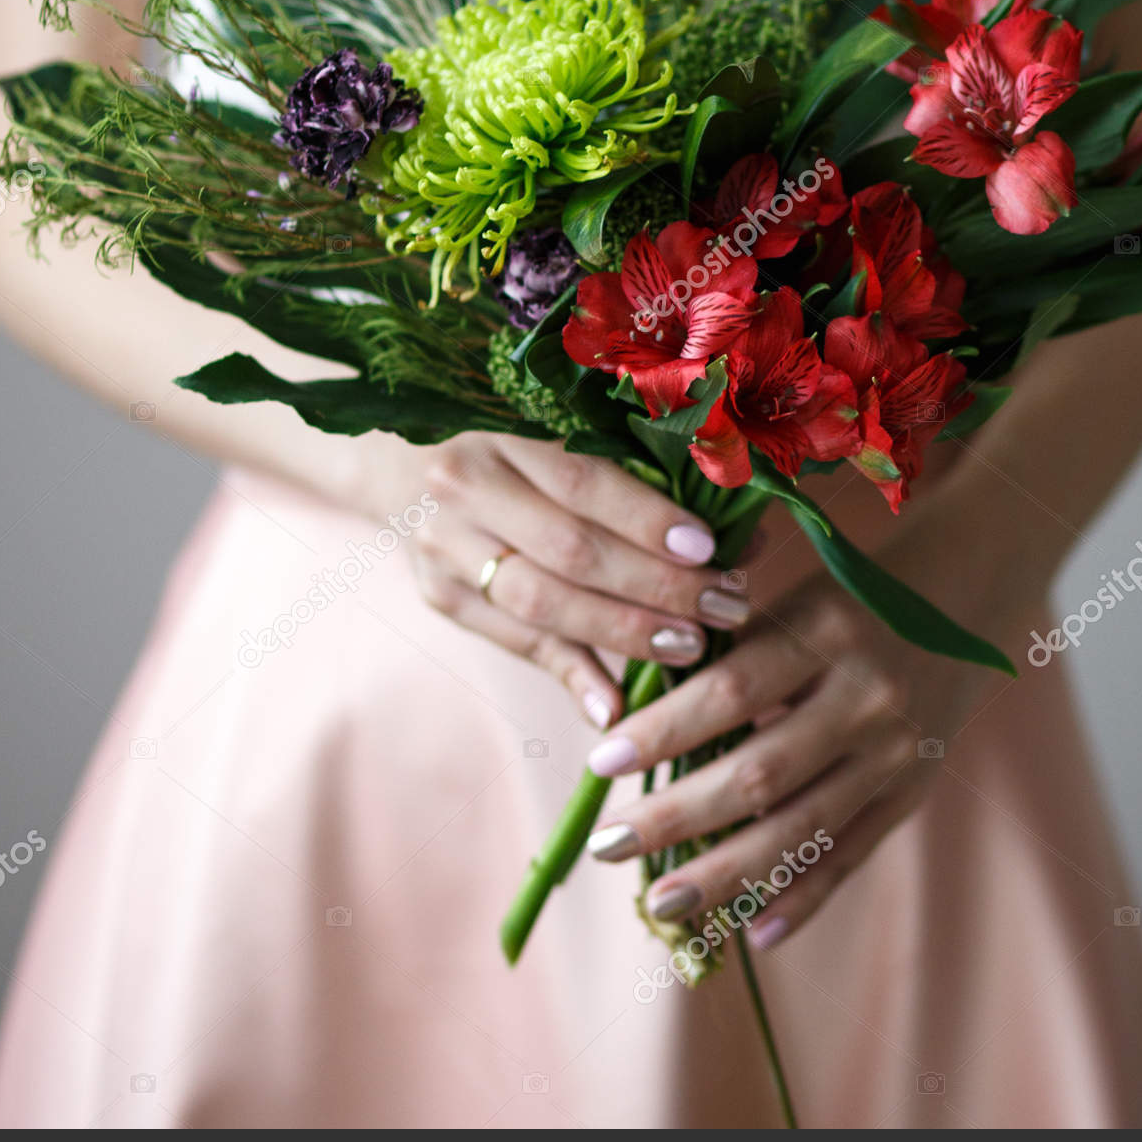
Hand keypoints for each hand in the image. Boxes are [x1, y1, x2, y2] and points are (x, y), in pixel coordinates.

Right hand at [407, 434, 751, 727]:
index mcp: (500, 434)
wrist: (400, 462)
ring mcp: (443, 548)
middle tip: (724, 606)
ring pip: (542, 604)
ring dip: (623, 633)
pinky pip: (516, 644)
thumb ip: (637, 479)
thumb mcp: (557, 437)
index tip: (711, 550)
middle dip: (655, 586)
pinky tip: (615, 708)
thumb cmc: (512, 444)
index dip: (649, 520)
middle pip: (568, 550)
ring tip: (689, 648)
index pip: (583, 482)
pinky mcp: (440, 598)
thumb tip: (741, 532)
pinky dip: (571, 676)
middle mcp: (463, 489)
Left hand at [581, 562, 1012, 948]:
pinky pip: (851, 854)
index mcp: (823, 629)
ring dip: (724, 875)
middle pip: (759, 773)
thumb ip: (725, 644)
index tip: (600, 762)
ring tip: (660, 903)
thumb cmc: (846, 596)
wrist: (964, 596)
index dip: (663, 731)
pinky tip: (752, 932)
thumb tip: (634, 704)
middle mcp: (865, 695)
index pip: (729, 690)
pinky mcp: (913, 791)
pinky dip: (802, 897)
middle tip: (608, 843)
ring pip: (800, 828)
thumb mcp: (791, 595)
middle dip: (676, 817)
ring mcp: (895, 751)